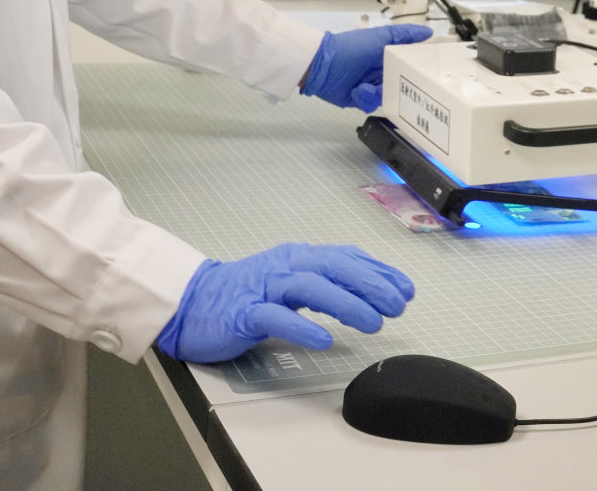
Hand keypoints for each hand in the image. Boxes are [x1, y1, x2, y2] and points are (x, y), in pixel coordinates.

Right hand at [155, 243, 415, 362]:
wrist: (189, 303)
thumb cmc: (244, 295)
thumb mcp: (290, 284)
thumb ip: (325, 285)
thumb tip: (370, 293)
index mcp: (299, 257)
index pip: (346, 258)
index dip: (379, 272)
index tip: (407, 289)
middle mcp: (285, 266)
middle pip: (334, 266)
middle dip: (371, 283)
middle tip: (399, 304)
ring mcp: (263, 288)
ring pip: (310, 288)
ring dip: (346, 303)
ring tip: (374, 322)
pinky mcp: (242, 312)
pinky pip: (274, 317)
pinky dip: (300, 325)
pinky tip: (323, 339)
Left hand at [300, 23, 432, 111]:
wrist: (323, 66)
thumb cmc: (351, 48)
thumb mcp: (381, 37)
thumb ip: (405, 34)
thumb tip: (428, 32)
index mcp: (389, 55)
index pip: (411, 64)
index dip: (419, 70)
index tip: (430, 75)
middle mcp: (383, 71)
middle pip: (404, 84)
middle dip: (403, 88)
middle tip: (399, 87)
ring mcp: (373, 86)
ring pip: (390, 96)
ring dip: (379, 92)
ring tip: (369, 86)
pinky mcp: (362, 99)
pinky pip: (374, 104)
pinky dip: (367, 98)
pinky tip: (359, 90)